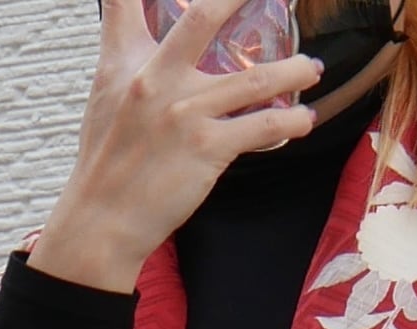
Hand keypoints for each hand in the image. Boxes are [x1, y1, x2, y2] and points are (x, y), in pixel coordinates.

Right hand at [29, 0, 320, 295]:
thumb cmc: (107, 156)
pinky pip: (262, 127)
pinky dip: (290, 122)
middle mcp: (156, 80)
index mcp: (127, 60)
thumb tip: (135, 23)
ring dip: (292, 72)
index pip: (128, 1)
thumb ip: (124, 47)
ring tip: (312, 68)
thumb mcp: (106, 90)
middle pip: (202, 19)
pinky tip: (305, 118)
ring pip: (253, 80)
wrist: (105, 219)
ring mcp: (185, 114)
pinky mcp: (207, 150)